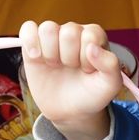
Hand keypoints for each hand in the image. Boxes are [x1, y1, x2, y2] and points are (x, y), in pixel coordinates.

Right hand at [19, 20, 120, 139]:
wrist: (70, 110)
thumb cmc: (92, 93)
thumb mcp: (110, 84)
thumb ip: (111, 65)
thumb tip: (92, 47)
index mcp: (95, 37)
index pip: (90, 35)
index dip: (87, 57)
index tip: (88, 71)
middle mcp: (74, 32)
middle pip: (68, 31)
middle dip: (70, 57)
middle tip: (71, 69)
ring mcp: (53, 37)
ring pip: (48, 28)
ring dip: (51, 52)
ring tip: (56, 66)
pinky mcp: (34, 44)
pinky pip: (28, 29)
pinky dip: (30, 42)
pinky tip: (36, 58)